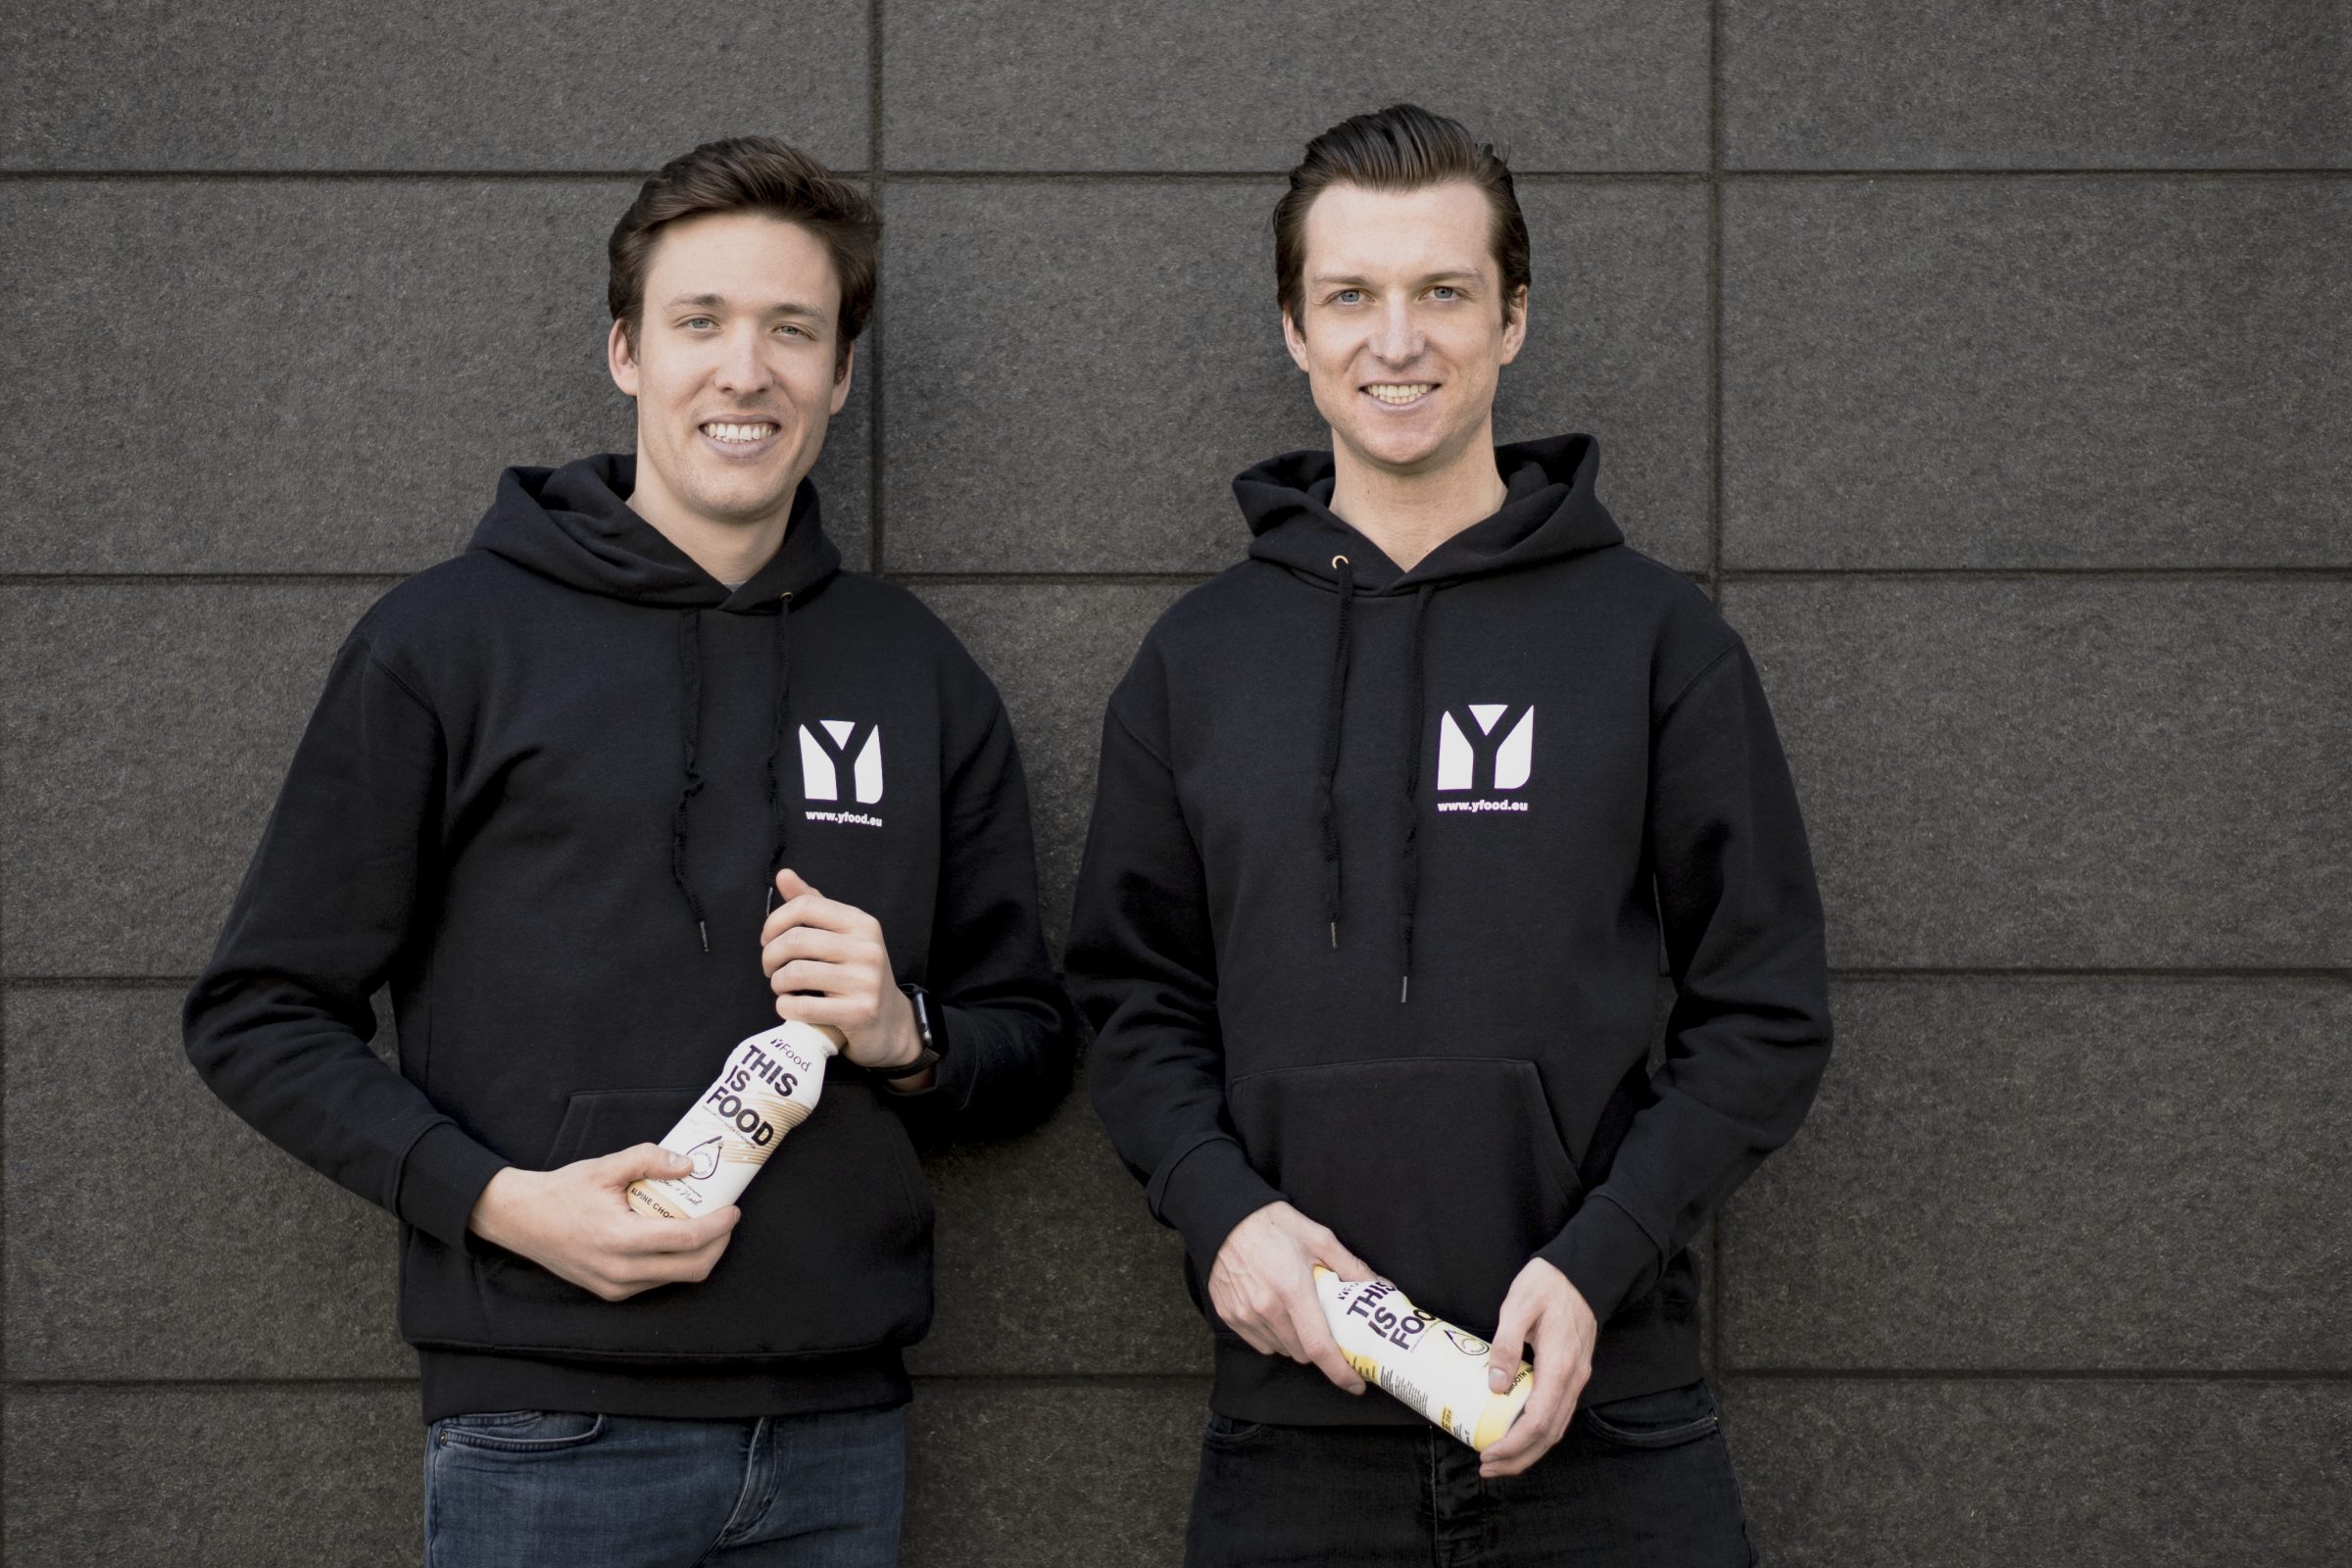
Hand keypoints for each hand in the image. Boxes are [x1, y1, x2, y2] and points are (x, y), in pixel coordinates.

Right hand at [467, 1144, 740, 1301]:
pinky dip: (674, 1263)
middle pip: (691, 1269)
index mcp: (620, 1238)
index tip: (733, 1209)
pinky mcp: (610, 1292)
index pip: (686, 1240)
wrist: (521, 1220)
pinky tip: (675, 1237)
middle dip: (718, 1245)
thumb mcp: (606, 1167)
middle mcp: (620, 1271)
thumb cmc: (563, 1192)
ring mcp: (615, 1286)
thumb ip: (649, 1159)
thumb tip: (688, 1164)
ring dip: (699, 1255)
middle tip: (726, 1220)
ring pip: (676, 1279)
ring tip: (704, 1225)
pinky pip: (656, 1282)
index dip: (718, 1226)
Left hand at [761, 868, 924, 1077]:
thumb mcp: (843, 935)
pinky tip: (788, 1005)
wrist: (889, 1021)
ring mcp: (865, 981)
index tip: (768, 939)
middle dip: (770, 956)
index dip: (775, 921)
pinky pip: (803, 1007)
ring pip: (795, 974)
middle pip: (795, 941)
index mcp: (861, 923)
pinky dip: (785, 1007)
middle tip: (770, 968)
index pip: (806, 906)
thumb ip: (813, 905)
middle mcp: (867, 948)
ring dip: (777, 983)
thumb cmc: (857, 974)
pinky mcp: (858, 1012)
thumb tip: (784, 875)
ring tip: (782, 986)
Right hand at [1207, 1202, 1372, 1395]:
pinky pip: (1260, 1342)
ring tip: (1299, 1315)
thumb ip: (1350, 1266)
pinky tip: (1276, 1313)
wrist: (1224, 1217)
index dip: (1340, 1372)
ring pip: (1281, 1349)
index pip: (1319, 1346)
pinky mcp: (1230, 1316)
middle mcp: (1266, 1308)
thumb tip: (1379, 1286)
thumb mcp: (1318, 1237)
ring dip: (1296, 1342)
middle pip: (1303, 1353)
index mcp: (1292, 1290)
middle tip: (1328, 1329)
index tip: (1356, 1384)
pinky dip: (1273, 1337)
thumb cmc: (1273, 1224)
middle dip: (1320, 1348)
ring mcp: (1245, 1315)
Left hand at [1478, 1256, 1596, 1476]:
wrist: (1583, 1271)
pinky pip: (1558, 1414)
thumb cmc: (1548, 1285)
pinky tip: (1516, 1432)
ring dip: (1529, 1449)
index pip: (1539, 1421)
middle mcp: (1573, 1380)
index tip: (1488, 1454)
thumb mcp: (1518, 1306)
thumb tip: (1495, 1386)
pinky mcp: (1573, 1374)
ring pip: (1556, 1428)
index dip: (1513, 1445)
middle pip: (1549, 1435)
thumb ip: (1505, 1345)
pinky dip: (1537, 1432)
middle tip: (1487, 1467)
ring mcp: (1577, 1379)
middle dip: (1519, 1458)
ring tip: (1499, 1458)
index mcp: (1560, 1366)